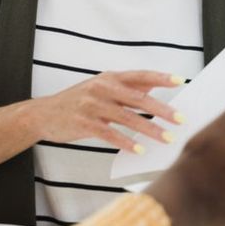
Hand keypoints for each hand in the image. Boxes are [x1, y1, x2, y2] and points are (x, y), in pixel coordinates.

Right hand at [30, 71, 183, 151]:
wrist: (43, 114)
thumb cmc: (77, 101)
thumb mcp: (101, 88)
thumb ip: (126, 89)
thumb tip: (153, 88)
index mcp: (109, 77)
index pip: (140, 75)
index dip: (161, 77)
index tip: (181, 81)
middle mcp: (102, 88)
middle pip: (138, 98)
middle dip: (162, 109)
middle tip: (181, 119)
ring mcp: (92, 105)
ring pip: (127, 118)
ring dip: (150, 129)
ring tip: (167, 138)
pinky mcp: (84, 123)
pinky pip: (110, 134)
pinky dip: (126, 142)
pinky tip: (139, 150)